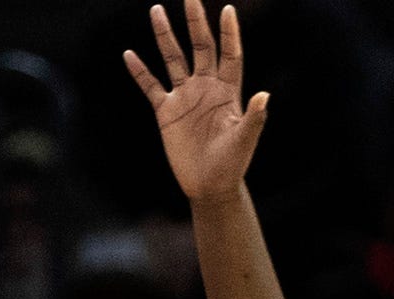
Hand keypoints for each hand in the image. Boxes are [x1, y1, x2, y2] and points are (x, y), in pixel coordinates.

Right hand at [127, 0, 269, 204]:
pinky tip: (129, 54)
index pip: (229, 55)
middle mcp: (205, 88)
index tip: (228, 10)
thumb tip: (265, 95)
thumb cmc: (232, 165)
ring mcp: (185, 97)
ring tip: (156, 10)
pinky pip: (151, 86)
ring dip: (164, 36)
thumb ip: (254, 118)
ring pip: (173, 59)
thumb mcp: (244, 141)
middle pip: (200, 47)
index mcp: (227, 91)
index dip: (229, 33)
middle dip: (195, 23)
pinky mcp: (167, 112)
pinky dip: (140, 72)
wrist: (210, 187)